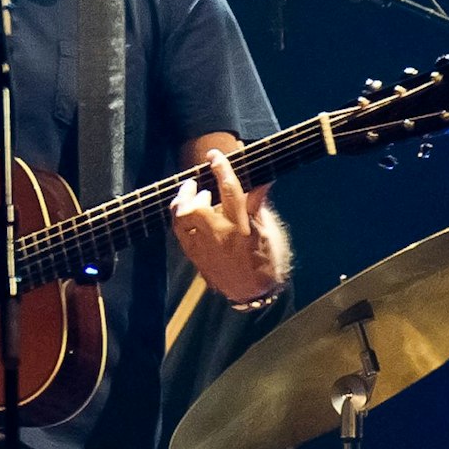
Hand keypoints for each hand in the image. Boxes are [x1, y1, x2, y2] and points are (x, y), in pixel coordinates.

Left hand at [172, 148, 282, 302]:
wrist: (253, 293)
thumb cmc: (267, 261)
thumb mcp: (269, 232)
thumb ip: (257, 206)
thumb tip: (260, 181)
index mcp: (242, 228)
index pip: (230, 192)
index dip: (222, 170)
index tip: (214, 155)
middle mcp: (219, 237)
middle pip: (194, 208)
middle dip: (190, 192)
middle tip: (196, 184)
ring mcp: (203, 248)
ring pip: (180, 220)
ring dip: (182, 204)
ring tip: (192, 197)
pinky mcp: (194, 256)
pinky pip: (179, 232)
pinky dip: (180, 219)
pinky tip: (187, 214)